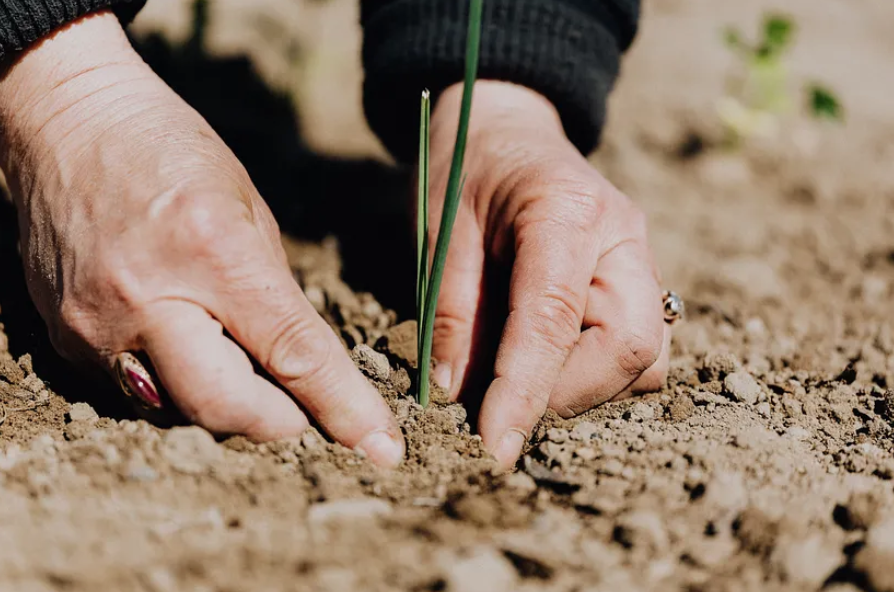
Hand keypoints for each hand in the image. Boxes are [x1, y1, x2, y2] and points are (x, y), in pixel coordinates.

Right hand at [0, 11, 403, 466]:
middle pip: (226, 408)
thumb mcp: (249, 209)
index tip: (380, 449)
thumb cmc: (171, 151)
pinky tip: (183, 342)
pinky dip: (174, 382)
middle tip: (301, 411)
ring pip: (179, 411)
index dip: (343, 408)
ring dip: (225, 404)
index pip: (292, 354)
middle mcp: (149, 298)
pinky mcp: (66, 338)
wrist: (68, 123)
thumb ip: (274, 294)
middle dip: (279, 423)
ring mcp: (98, 325)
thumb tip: (299, 364)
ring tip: (236, 360)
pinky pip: (136, 391)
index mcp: (213, 252)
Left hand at [428, 81, 669, 470]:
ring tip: (522, 379)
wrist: (507, 130)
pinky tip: (547, 360)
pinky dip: (596, 374)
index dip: (525, 390)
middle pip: (631, 347)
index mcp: (567, 211)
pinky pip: (639, 349)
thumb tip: (455, 393)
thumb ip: (450, 310)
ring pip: (647, 358)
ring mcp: (641, 259)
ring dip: (586, 389)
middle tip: (504, 404)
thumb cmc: (466, 170)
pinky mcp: (639, 282)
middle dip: (567, 395)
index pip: (555, 318)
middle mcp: (623, 237)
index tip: (495, 445)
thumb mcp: (440, 230)